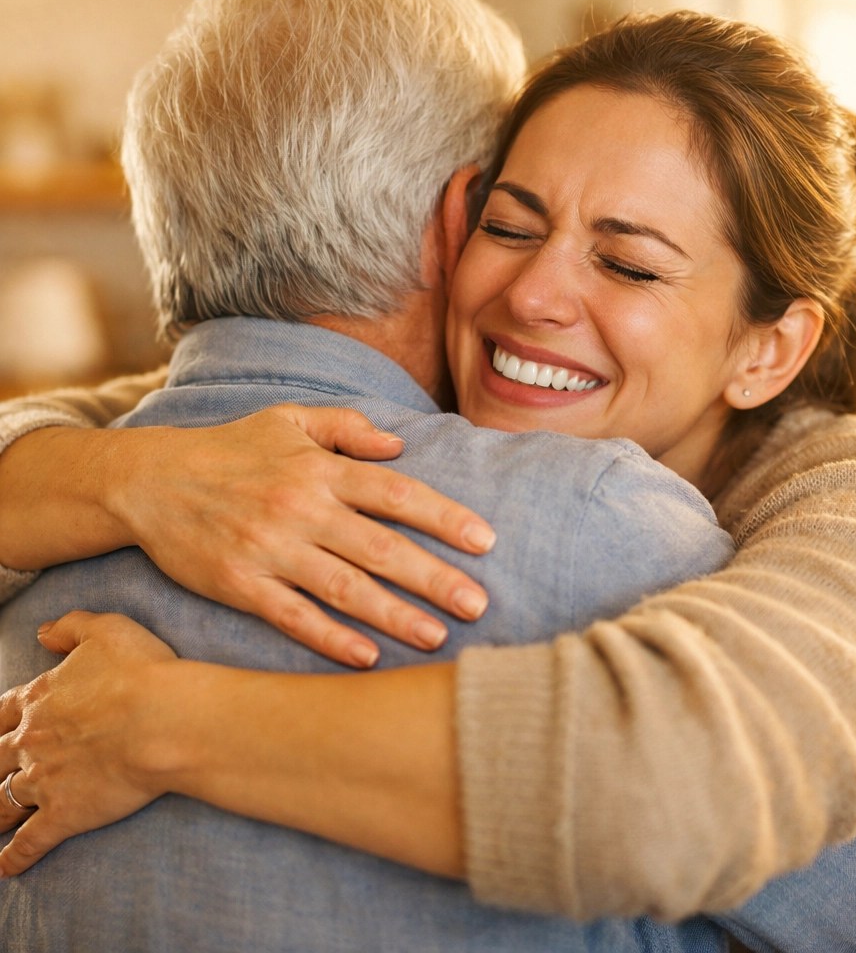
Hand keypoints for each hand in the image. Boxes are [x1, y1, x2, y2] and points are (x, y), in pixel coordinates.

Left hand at [0, 611, 174, 876]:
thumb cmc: (141, 672)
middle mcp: (31, 742)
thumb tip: (43, 632)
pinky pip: (28, 843)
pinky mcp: (63, 814)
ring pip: (2, 803)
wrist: (163, 719)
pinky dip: (13, 858)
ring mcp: (44, 781)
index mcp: (39, 699)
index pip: (4, 711)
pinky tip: (5, 868)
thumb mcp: (107, 630)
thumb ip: (71, 627)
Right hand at [107, 404, 496, 666]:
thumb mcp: (288, 420)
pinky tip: (368, 657)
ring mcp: (269, 549)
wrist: (149, 481)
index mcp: (319, 469)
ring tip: (438, 637)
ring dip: (395, 616)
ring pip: (344, 589)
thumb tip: (400, 446)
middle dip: (435, 578)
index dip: (445, 517)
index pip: (396, 493)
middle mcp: (300, 508)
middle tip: (478, 604)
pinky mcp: (239, 584)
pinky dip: (331, 638)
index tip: (484, 541)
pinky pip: (292, 616)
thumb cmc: (230, 449)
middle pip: (381, 548)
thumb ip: (347, 427)